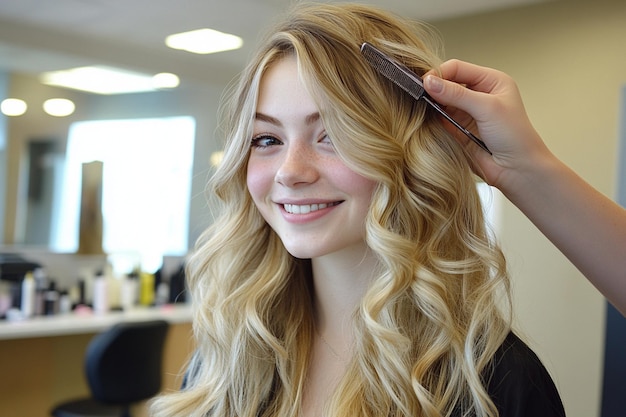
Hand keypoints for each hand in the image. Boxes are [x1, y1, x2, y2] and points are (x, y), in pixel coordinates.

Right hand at [424, 59, 548, 188]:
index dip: (440, 73)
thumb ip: (457, 94)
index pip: (458, 68)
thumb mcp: (487, 108)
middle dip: (434, 88)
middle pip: (448, 83)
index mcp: (491, 81)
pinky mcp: (459, 130)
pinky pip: (441, 119)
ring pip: (442, 102)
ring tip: (420, 107)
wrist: (517, 170)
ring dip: (432, 104)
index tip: (424, 83)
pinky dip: (433, 118)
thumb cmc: (515, 137)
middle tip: (419, 94)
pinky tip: (426, 119)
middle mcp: (479, 94)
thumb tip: (429, 82)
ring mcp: (468, 113)